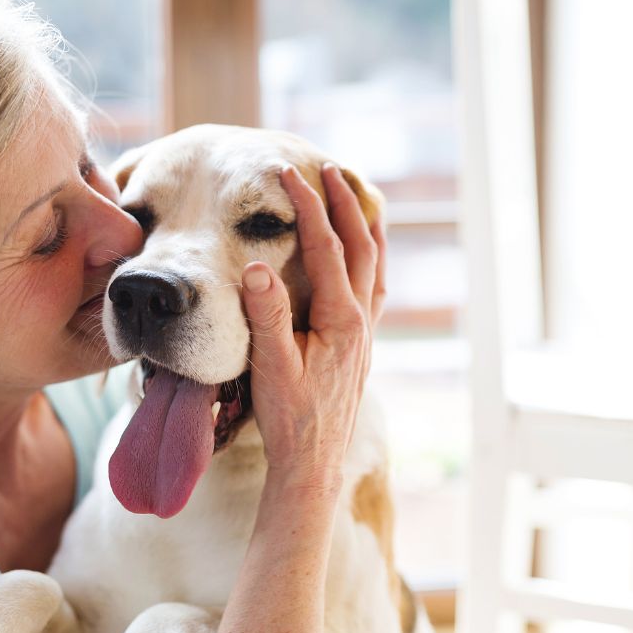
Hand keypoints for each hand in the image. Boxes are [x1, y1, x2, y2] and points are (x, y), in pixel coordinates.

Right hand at [240, 164, 383, 496]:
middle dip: (344, 203)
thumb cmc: (290, 419)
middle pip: (360, 247)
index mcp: (341, 320)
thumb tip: (257, 266)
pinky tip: (364, 257)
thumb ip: (266, 316)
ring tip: (357, 197)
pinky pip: (374, 288)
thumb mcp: (271, 367)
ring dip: (365, 227)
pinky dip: (371, 260)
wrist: (313, 463)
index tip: (288, 175)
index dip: (308, 207)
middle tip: (329, 168)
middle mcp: (361, 321)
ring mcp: (365, 333)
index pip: (326, 248)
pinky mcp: (360, 346)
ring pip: (374, 265)